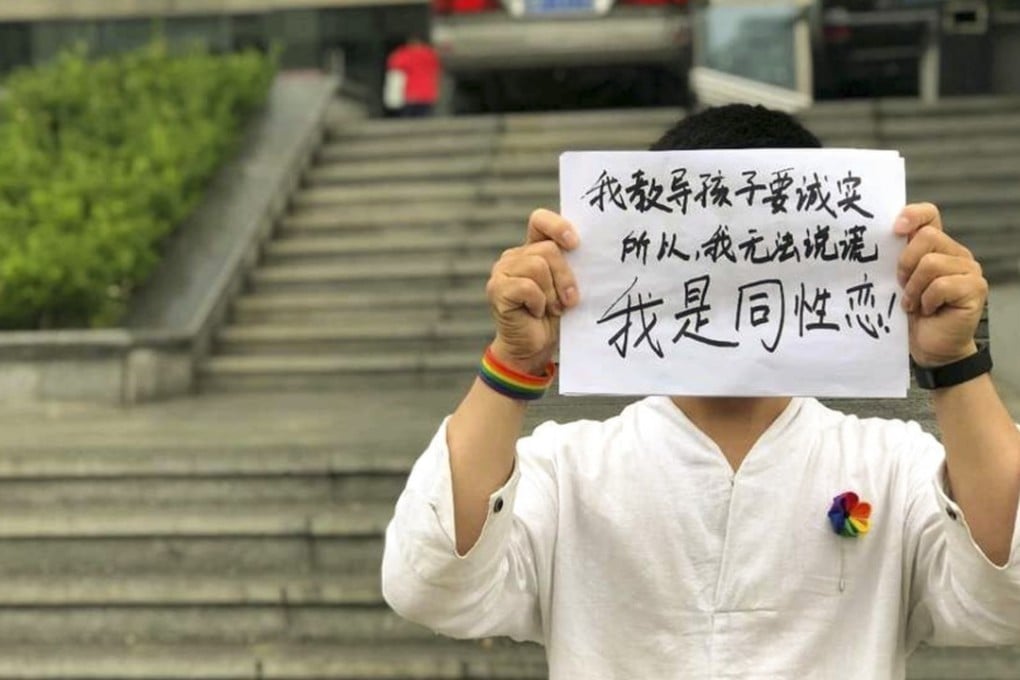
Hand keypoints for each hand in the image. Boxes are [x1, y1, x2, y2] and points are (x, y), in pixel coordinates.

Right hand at [486, 209, 580, 373]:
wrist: (535, 348)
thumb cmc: (556, 316)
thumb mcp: (568, 286)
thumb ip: (572, 266)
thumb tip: (595, 252)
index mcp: (533, 248)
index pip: (540, 220)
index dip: (558, 226)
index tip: (575, 244)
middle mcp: (515, 256)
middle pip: (547, 250)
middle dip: (565, 277)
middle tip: (569, 300)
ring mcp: (502, 271)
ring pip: (538, 267)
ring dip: (552, 293)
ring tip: (552, 308)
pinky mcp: (496, 289)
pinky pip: (527, 287)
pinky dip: (538, 303)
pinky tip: (536, 313)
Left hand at [895, 203, 986, 366]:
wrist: (929, 347)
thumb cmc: (910, 314)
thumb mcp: (896, 282)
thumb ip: (893, 259)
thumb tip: (870, 240)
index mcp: (935, 246)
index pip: (929, 215)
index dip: (913, 214)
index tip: (894, 229)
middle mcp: (955, 253)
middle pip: (927, 237)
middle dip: (905, 263)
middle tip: (900, 285)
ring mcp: (968, 269)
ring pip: (932, 263)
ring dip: (913, 288)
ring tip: (912, 304)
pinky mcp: (975, 288)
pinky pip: (942, 285)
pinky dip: (927, 300)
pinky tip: (927, 310)